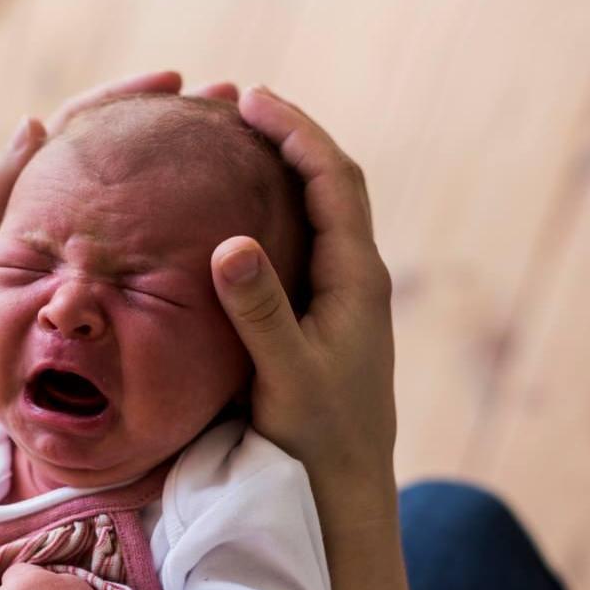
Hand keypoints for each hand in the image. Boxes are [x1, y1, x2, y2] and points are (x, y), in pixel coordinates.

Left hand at [0, 71, 240, 388]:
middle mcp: (75, 216)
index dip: (127, 97)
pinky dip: (189, 225)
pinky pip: (157, 249)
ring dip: (192, 166)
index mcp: (37, 194)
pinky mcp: (117, 289)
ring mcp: (100, 253)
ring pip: (150, 197)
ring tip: (242, 145)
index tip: (173, 80)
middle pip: (130, 152)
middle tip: (228, 103)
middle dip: (177, 123)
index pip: (87, 125)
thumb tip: (36, 122)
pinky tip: (228, 217)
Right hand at [211, 86, 396, 514]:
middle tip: (240, 105)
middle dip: (292, 137)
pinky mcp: (327, 316)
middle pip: (333, 183)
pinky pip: (307, 241)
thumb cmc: (317, 437)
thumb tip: (230, 243)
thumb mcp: (284, 376)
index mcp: (356, 278)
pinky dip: (279, 209)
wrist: (346, 489)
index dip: (296, 132)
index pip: (334, 180)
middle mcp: (358, 278)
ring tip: (240, 143)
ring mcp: (345, 296)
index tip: (250, 99)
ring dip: (287, 169)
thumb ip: (260, 312)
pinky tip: (242, 215)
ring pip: (322, 211)